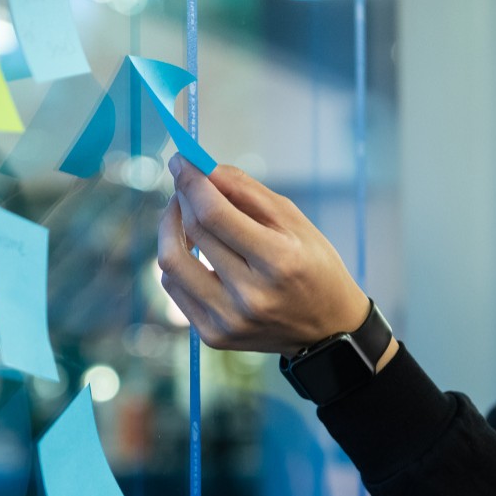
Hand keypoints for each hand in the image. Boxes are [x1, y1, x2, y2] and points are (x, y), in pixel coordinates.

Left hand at [158, 155, 374, 357]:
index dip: (192, 182)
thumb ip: (247, 191)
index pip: (215, 214)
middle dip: (182, 197)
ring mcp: (229, 320)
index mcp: (279, 261)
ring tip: (183, 214)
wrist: (326, 329)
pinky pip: (174, 287)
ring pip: (171, 263)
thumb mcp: (294, 220)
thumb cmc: (313, 265)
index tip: (182, 160)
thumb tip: (203, 168)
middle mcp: (252, 295)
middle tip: (185, 182)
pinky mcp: (214, 335)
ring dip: (169, 228)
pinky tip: (195, 250)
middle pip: (194, 233)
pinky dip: (177, 260)